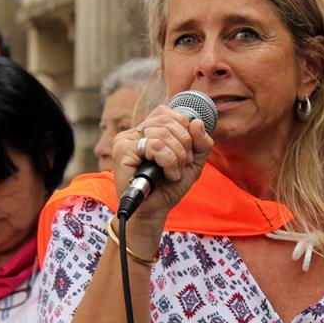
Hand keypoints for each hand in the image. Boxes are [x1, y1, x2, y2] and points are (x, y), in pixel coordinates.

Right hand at [113, 105, 213, 228]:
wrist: (155, 209)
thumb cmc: (169, 186)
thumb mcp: (193, 162)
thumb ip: (201, 142)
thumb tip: (197, 122)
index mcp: (149, 128)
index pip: (171, 113)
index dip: (185, 132)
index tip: (185, 154)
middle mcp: (136, 130)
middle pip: (169, 122)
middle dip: (184, 146)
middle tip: (180, 166)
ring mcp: (126, 139)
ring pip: (163, 134)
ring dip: (177, 158)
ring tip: (172, 173)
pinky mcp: (122, 150)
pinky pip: (155, 146)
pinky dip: (168, 162)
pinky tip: (166, 175)